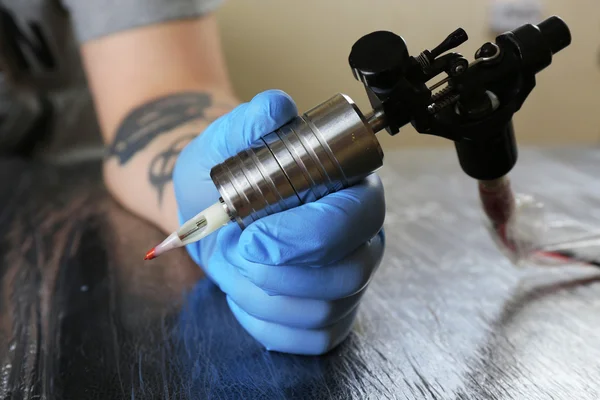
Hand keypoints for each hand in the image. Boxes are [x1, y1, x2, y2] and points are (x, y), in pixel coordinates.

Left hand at [173, 90, 385, 354]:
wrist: (211, 213)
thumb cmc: (223, 177)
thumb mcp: (223, 144)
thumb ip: (249, 121)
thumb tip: (276, 107)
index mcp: (349, 187)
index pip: (353, 218)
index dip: (307, 236)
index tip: (253, 236)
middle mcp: (361, 235)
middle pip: (349, 273)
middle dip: (282, 273)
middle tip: (240, 253)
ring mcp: (349, 279)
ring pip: (326, 311)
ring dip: (265, 296)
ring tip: (239, 267)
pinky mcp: (332, 315)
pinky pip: (313, 339)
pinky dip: (268, 323)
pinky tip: (248, 293)